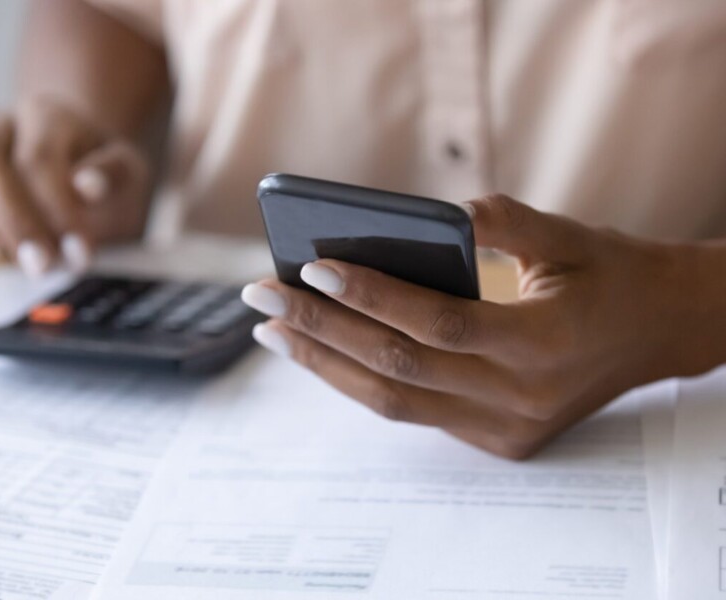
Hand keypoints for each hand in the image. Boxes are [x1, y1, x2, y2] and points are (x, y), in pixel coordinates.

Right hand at [0, 96, 149, 275]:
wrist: (81, 171)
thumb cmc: (105, 177)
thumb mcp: (129, 174)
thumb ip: (112, 176)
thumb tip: (86, 185)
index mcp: (49, 116)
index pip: (37, 160)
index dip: (55, 211)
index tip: (79, 253)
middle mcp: (1, 122)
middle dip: (11, 221)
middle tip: (40, 264)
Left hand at [241, 194, 709, 458]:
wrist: (659, 330)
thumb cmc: (612, 274)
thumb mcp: (568, 235)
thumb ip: (500, 221)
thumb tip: (423, 216)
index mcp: (546, 345)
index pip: (440, 324)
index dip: (373, 296)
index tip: (313, 266)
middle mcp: (522, 399)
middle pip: (400, 368)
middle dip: (322, 331)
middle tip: (262, 297)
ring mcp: (506, 429)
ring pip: (395, 402)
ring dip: (326, 366)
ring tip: (274, 331)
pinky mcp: (496, 440)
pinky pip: (413, 411)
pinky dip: (362, 380)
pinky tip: (323, 351)